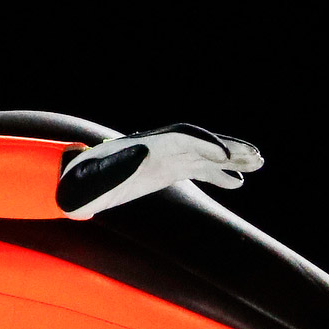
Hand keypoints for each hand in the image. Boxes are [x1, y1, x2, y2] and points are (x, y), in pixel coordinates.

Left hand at [56, 123, 262, 218]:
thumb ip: (109, 168)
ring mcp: (162, 160)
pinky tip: (237, 183)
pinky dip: (218, 175)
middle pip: (199, 142)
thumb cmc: (77, 185)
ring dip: (230, 159)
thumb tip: (141, 153)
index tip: (228, 156)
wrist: (69, 189)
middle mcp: (156, 149)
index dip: (206, 145)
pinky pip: (196, 170)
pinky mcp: (163, 172)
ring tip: (259, 164)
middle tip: (256, 156)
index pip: (182, 138)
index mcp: (141, 147)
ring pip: (203, 156)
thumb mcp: (89, 177)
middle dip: (227, 148)